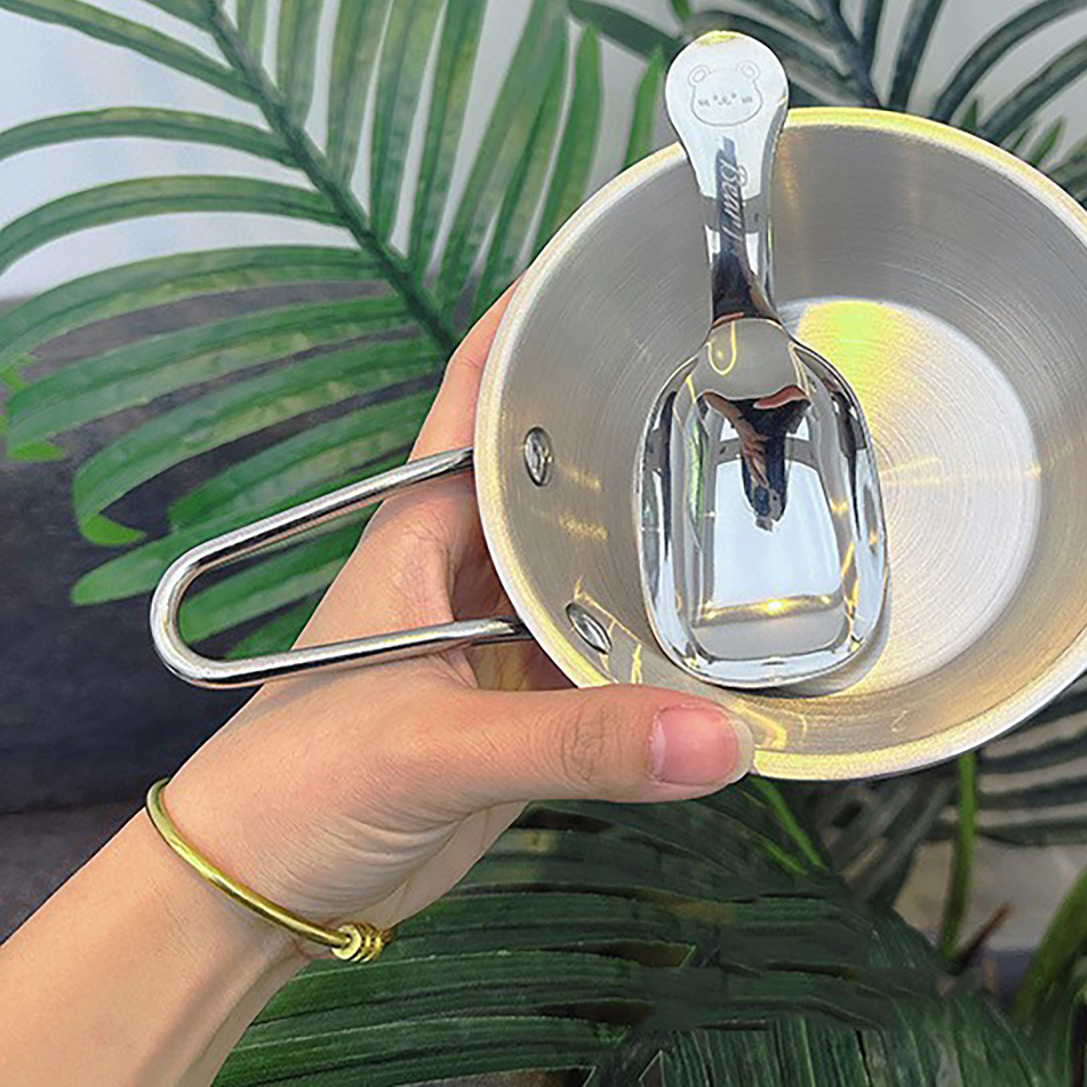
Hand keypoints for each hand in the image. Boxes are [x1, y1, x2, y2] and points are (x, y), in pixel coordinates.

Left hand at [160, 284, 753, 955]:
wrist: (266, 892)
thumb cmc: (297, 787)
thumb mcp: (433, 748)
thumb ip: (577, 743)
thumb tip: (718, 734)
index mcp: (423, 526)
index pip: (481, 389)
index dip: (534, 319)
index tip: (611, 265)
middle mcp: (468, 561)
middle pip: (560, 464)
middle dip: (630, 417)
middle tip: (727, 377)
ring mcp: (501, 627)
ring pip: (592, 553)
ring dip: (656, 532)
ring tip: (750, 488)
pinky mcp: (528, 697)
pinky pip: (609, 646)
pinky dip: (659, 638)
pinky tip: (719, 629)